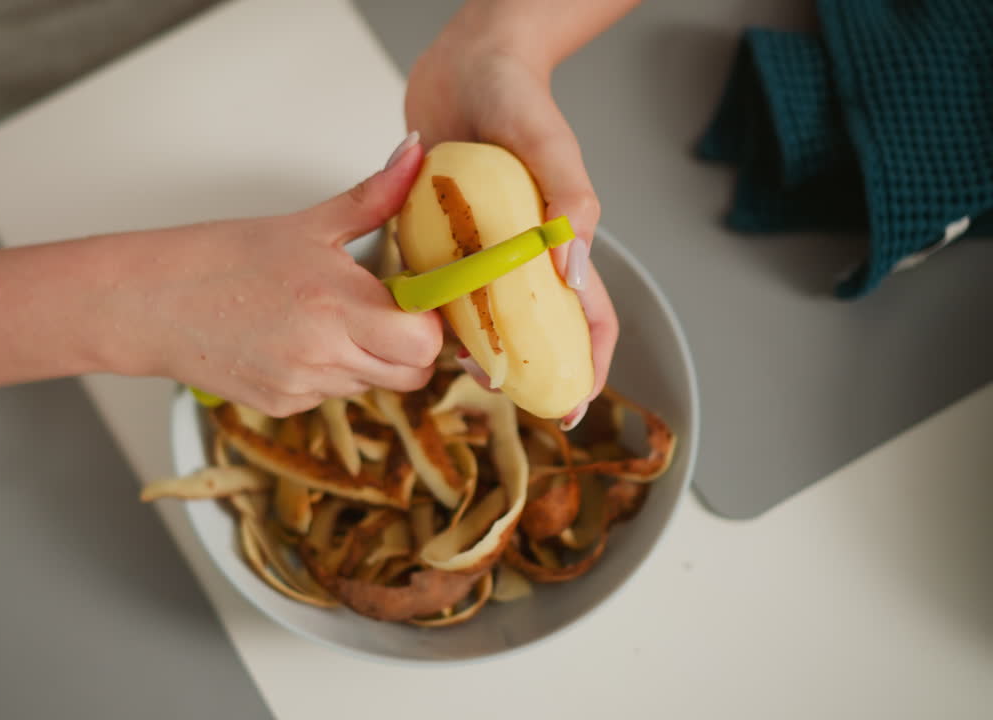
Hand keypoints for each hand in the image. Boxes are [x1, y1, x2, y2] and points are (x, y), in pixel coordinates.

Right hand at [108, 136, 441, 416]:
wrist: (148, 303)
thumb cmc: (218, 259)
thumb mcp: (306, 223)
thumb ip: (374, 195)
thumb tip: (417, 153)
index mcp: (336, 303)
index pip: (425, 343)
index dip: (431, 324)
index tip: (419, 299)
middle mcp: (323, 354)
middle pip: (412, 374)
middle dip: (411, 346)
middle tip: (387, 311)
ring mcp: (302, 387)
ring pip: (372, 384)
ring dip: (369, 357)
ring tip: (329, 317)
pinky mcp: (282, 406)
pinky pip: (331, 395)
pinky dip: (329, 371)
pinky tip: (296, 339)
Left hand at [405, 9, 620, 422]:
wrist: (464, 57)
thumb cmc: (516, 91)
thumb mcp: (549, 145)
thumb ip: (568, 204)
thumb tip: (574, 275)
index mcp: (559, 234)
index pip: (589, 312)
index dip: (588, 362)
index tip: (573, 405)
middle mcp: (522, 245)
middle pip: (535, 322)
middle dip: (527, 364)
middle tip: (502, 392)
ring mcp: (483, 240)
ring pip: (485, 309)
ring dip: (477, 343)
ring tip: (458, 370)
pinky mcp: (444, 227)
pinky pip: (441, 277)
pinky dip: (434, 304)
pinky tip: (416, 322)